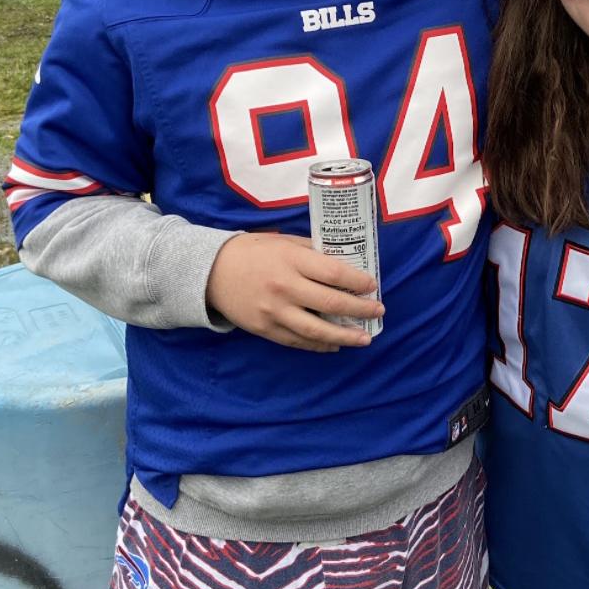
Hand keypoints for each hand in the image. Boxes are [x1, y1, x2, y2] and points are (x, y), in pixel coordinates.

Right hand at [206, 233, 382, 352]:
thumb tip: (345, 265)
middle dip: (360, 310)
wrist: (211, 271)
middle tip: (378, 311)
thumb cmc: (253, 251)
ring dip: (345, 337)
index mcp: (292, 261)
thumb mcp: (283, 243)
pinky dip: (319, 345)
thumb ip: (312, 253)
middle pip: (331, 304)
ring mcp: (274, 312)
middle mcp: (285, 288)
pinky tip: (335, 345)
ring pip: (317, 331)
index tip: (372, 286)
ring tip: (364, 339)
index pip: (335, 274)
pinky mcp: (265, 329)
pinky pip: (298, 341)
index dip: (358, 282)